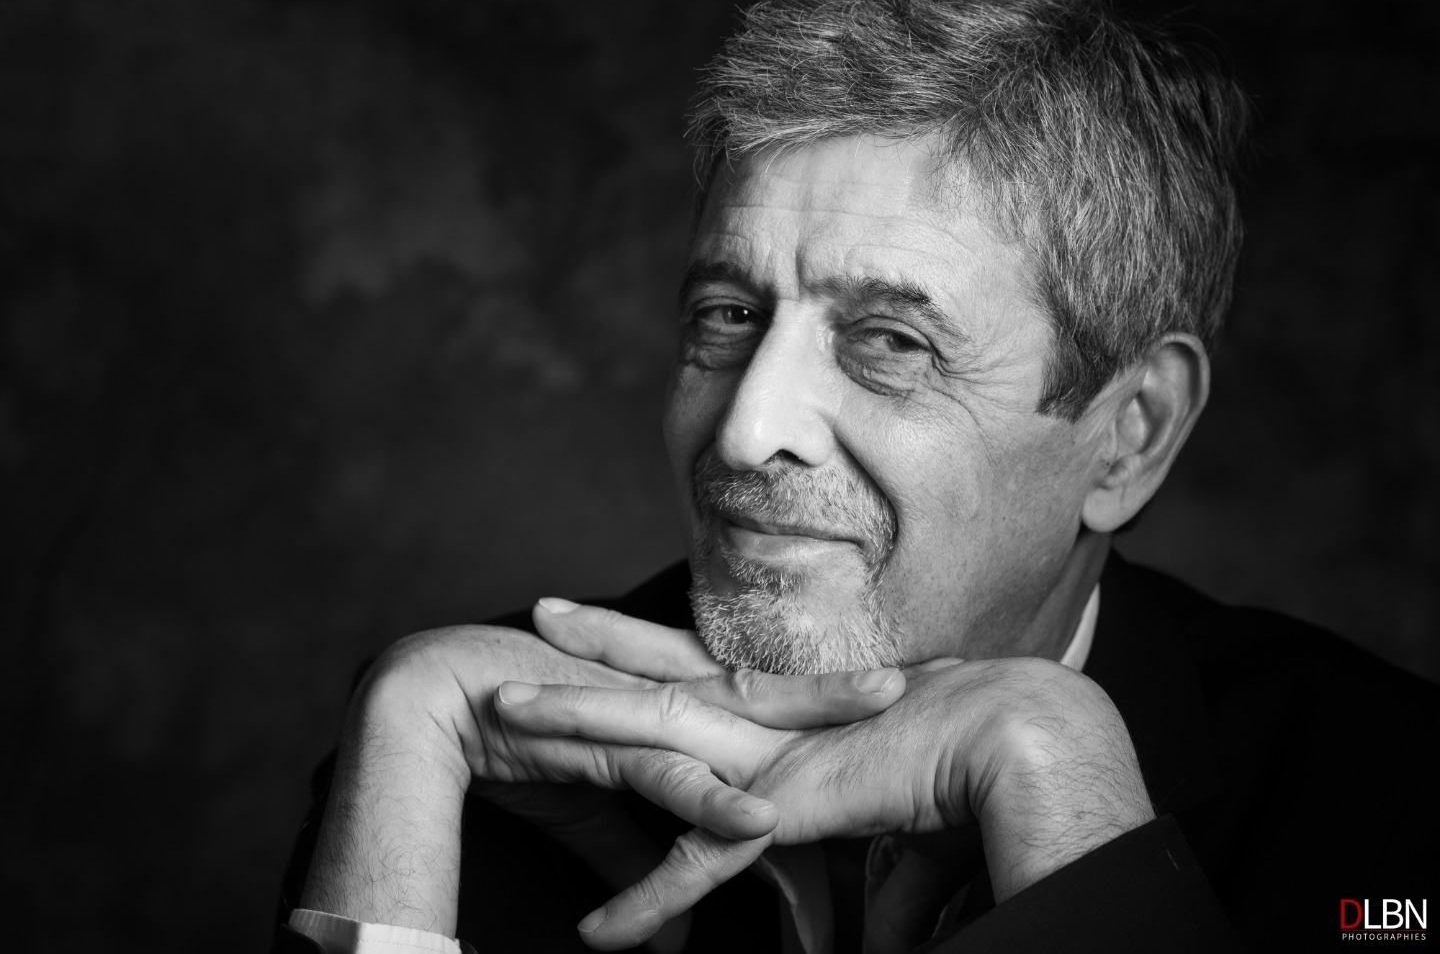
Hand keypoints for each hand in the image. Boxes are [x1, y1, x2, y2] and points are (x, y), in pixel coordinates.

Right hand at [298, 603, 907, 940]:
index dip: (829, 696)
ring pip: (741, 712)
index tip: (898, 688)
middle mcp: (670, 698)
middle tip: (938, 670)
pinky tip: (763, 819)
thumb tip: (675, 921)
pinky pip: (665, 779)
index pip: (767, 696)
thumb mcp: (599, 807)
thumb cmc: (526, 743)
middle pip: (778, 689)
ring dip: (813, 712)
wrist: (441, 700)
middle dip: (852, 683)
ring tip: (890, 705)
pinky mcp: (600, 745)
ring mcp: (641, 715)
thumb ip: (643, 854)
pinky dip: (712, 802)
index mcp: (675, 703)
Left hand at [499, 612, 1154, 950]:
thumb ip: (865, 866)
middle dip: (599, 642)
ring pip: (647, 728)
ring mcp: (765, 754)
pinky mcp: (779, 807)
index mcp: (792, 707)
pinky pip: (698, 865)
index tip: (621, 624)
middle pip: (662, 666)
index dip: (661, 640)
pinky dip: (647, 904)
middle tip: (542, 613)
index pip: (709, 662)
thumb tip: (873, 937)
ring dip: (572, 718)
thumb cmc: (970, 760)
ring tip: (504, 707)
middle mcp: (768, 717)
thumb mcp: (895, 812)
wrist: (1015, 741)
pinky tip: (594, 937)